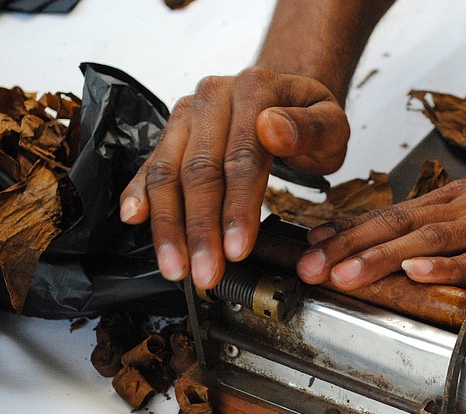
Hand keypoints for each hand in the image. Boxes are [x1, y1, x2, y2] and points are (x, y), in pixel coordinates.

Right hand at [119, 66, 349, 288]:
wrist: (287, 98)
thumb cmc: (309, 119)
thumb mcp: (331, 121)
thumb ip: (311, 128)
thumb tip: (273, 128)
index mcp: (254, 90)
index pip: (241, 158)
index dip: (237, 208)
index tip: (238, 249)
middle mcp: (212, 98)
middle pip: (199, 170)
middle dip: (201, 229)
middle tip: (206, 272)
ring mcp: (186, 115)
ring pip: (168, 172)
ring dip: (169, 225)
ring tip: (176, 267)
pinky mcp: (171, 133)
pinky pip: (151, 165)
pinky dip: (140, 193)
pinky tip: (134, 218)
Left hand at [296, 154, 465, 288]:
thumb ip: (451, 221)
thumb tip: (409, 243)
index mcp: (459, 201)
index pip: (393, 215)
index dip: (349, 234)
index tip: (312, 249)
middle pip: (399, 227)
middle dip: (349, 249)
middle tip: (309, 269)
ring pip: (431, 243)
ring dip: (384, 259)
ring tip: (345, 275)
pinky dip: (451, 268)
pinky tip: (422, 274)